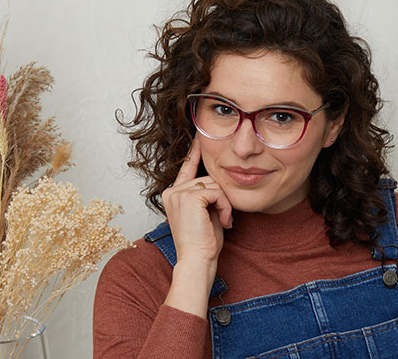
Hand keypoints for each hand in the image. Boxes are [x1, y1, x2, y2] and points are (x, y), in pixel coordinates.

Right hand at [161, 137, 232, 268]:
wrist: (197, 259)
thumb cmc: (203, 242)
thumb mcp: (205, 213)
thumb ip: (207, 195)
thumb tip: (218, 180)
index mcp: (173, 194)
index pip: (186, 168)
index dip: (194, 153)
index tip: (199, 139)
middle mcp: (172, 191)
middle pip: (208, 178)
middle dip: (221, 197)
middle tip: (223, 217)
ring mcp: (179, 193)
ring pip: (215, 185)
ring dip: (225, 203)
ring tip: (223, 221)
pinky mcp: (189, 197)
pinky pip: (218, 192)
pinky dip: (225, 206)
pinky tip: (223, 221)